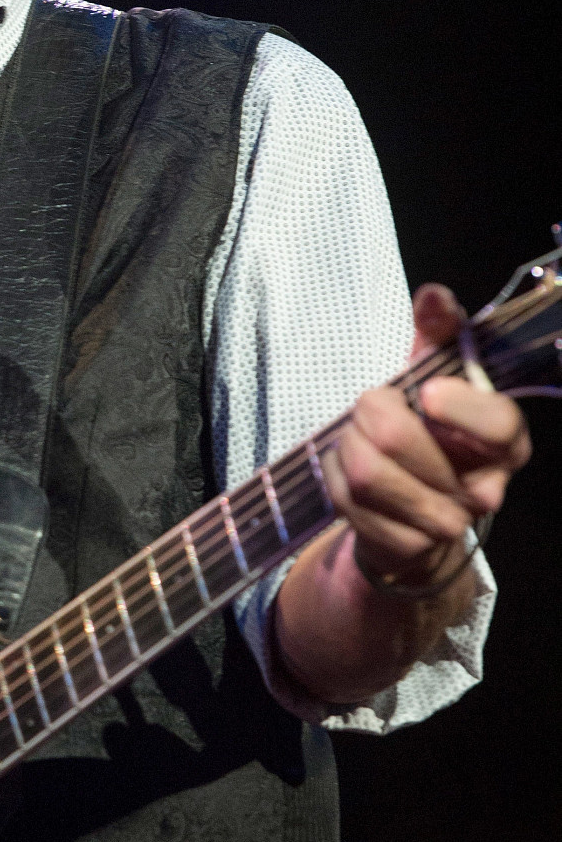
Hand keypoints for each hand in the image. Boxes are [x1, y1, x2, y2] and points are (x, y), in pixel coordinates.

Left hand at [325, 283, 531, 589]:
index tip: (426, 390)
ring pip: (364, 471)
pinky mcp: (404, 546)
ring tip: (360, 441)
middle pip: (396, 440)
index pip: (499, 424)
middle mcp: (484, 488)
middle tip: (370, 409)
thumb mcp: (437, 376)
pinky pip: (345, 499)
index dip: (461, 407)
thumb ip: (439, 333)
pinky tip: (352, 477)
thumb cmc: (429, 434)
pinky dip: (335, 478)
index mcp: (505, 442)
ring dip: (347, 445)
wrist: (413, 514)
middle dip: (367, 412)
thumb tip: (433, 295)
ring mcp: (445, 523)